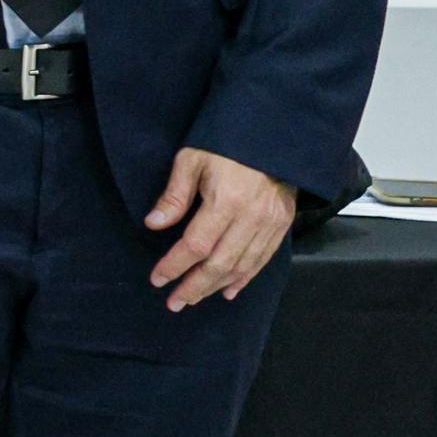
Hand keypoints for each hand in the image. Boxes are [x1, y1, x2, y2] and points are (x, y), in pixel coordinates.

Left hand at [144, 146, 297, 310]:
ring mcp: (270, 223)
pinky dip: (245, 277)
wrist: (274, 134)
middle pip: (219, 263)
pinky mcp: (282, 224)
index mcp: (227, 201)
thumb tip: (154, 223)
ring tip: (194, 298)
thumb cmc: (227, 144)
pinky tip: (229, 290)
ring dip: (215, 286)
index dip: (175, 265)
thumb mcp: (192, 159)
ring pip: (241, 266)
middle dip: (194, 286)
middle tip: (174, 302)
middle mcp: (251, 217)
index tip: (158, 279)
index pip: (196, 245)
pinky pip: (263, 259)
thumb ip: (175, 195)